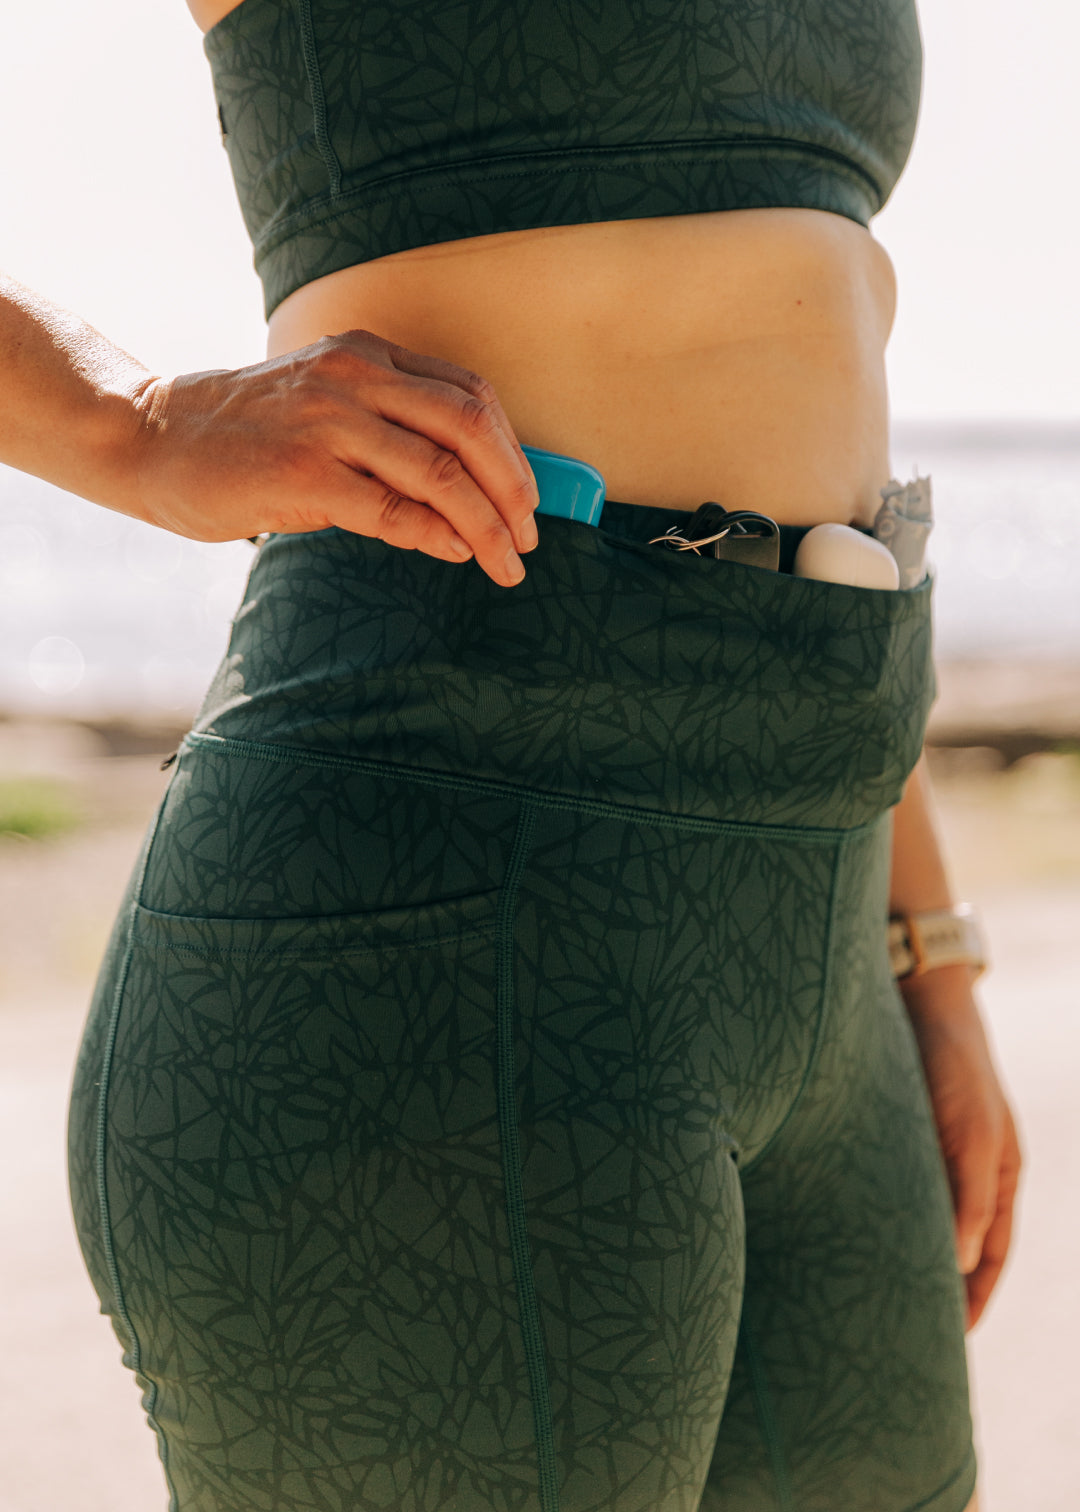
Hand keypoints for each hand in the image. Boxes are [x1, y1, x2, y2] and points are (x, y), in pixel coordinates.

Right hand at [127, 329, 539, 587]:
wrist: (151, 437)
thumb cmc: (246, 435)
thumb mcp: (324, 406)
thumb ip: (387, 430)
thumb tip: (464, 490)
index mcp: (367, 355)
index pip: (470, 393)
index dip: (512, 449)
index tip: (527, 497)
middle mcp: (355, 377)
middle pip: (471, 426)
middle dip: (515, 489)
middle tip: (529, 538)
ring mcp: (330, 422)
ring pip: (441, 472)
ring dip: (488, 524)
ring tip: (506, 563)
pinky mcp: (304, 473)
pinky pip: (394, 510)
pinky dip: (437, 536)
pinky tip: (457, 553)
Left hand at [901, 965, 1021, 1328]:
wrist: (917, 994)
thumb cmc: (953, 1063)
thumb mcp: (972, 1134)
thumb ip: (969, 1198)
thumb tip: (959, 1263)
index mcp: (999, 1175)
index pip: (991, 1254)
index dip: (974, 1296)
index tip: (954, 1339)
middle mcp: (966, 1168)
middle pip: (954, 1242)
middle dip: (936, 1284)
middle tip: (904, 1328)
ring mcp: (929, 1149)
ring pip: (916, 1219)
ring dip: (901, 1253)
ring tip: (870, 1294)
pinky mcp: (889, 1132)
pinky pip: (888, 1189)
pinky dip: (876, 1217)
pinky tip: (848, 1237)